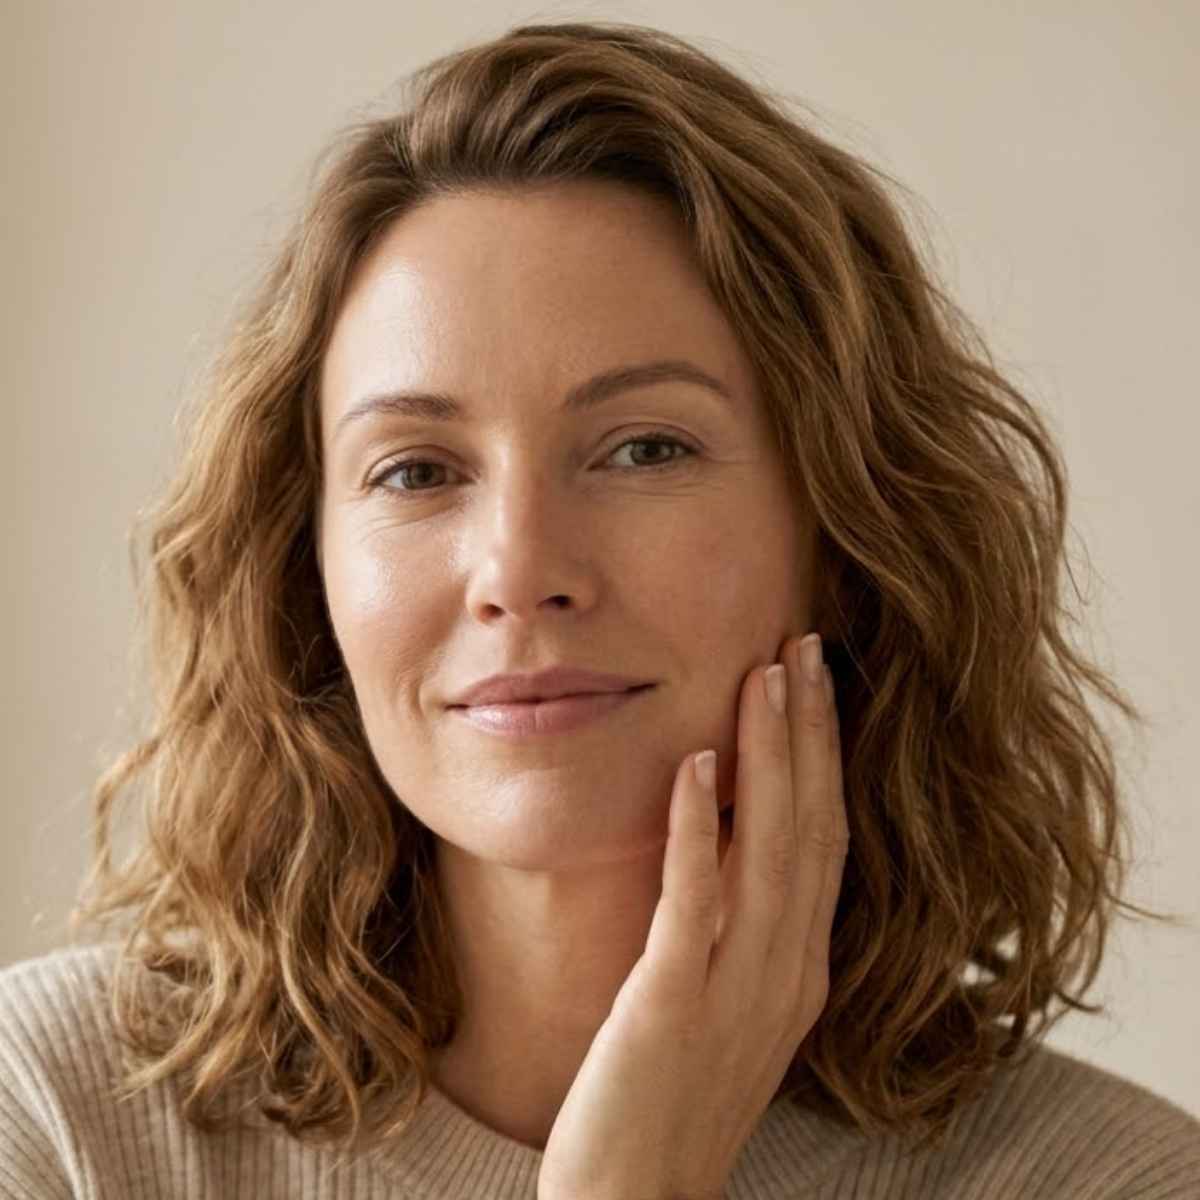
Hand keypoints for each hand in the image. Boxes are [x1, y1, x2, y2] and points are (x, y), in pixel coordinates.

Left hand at [536, 633, 849, 1199]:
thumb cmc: (672, 1101)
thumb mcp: (726, 1007)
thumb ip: (738, 930)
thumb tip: (723, 840)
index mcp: (800, 969)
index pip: (824, 840)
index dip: (823, 757)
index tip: (815, 684)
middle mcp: (785, 972)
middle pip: (809, 827)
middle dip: (808, 732)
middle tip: (802, 646)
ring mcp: (735, 989)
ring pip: (767, 849)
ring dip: (769, 756)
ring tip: (764, 675)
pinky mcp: (670, 1004)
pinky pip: (694, 901)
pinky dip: (698, 827)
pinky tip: (696, 764)